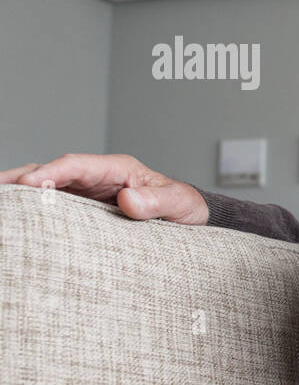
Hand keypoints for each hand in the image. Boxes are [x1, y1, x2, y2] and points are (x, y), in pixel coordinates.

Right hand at [0, 153, 209, 224]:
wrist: (192, 219)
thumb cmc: (186, 208)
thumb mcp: (179, 204)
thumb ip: (156, 202)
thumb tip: (128, 200)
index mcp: (118, 169)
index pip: (76, 165)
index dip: (52, 172)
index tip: (31, 183)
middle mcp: (97, 177)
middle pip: (52, 172)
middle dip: (22, 179)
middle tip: (0, 189)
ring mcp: (88, 193)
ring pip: (47, 188)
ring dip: (22, 193)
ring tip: (2, 204)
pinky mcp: (84, 210)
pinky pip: (54, 206)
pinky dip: (34, 209)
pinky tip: (17, 218)